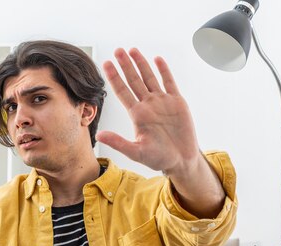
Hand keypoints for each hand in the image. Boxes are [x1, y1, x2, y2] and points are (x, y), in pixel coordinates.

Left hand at [97, 48, 200, 176]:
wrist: (181, 160)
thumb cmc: (159, 158)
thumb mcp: (136, 152)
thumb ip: (118, 143)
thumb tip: (99, 136)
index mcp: (137, 115)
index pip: (122, 91)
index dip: (114, 77)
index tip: (106, 64)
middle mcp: (148, 105)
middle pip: (134, 81)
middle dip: (126, 65)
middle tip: (118, 51)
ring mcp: (162, 102)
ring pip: (149, 78)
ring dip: (141, 64)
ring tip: (132, 50)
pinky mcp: (177, 102)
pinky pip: (169, 83)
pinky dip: (164, 71)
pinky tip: (157, 59)